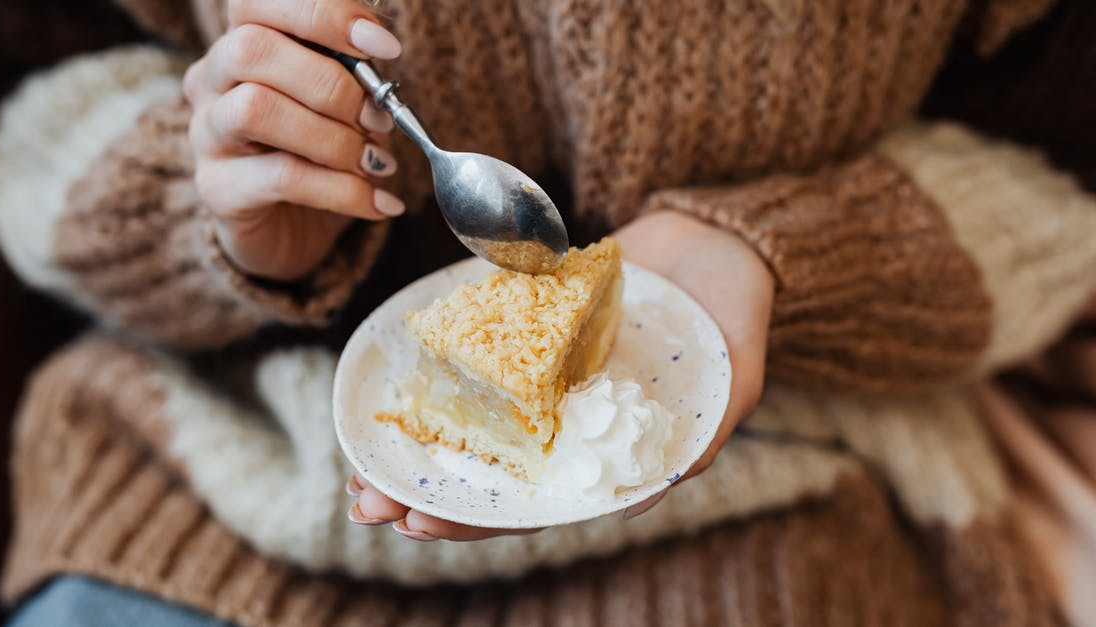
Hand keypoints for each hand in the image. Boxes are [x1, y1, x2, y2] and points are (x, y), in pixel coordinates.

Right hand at [183, 0, 405, 280]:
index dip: (322, 13)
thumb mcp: (339, 105)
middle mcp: (211, 81)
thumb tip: (380, 64)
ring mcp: (206, 135)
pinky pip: (282, 178)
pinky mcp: (218, 189)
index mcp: (241, 44)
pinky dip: (344, 190)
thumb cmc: (316, 154)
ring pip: (257, 109)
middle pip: (252, 49)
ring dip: (333, 137)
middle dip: (331, 83)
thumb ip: (350, 75)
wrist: (288, 230)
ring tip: (376, 162)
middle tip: (378, 118)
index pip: (256, 1)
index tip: (385, 46)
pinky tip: (379, 202)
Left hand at [347, 211, 773, 539]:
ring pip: (471, 422)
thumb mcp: (736, 376)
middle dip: (424, 489)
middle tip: (364, 503)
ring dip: (417, 441)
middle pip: (488, 472)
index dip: (476, 519)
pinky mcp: (529, 330)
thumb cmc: (736, 310)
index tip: (417, 522)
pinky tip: (394, 381)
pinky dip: (436, 371)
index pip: (534, 501)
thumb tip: (649, 494)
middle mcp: (567, 421)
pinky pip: (477, 355)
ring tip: (359, 460)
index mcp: (606, 450)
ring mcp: (544, 377)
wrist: (717, 236)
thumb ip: (702, 435)